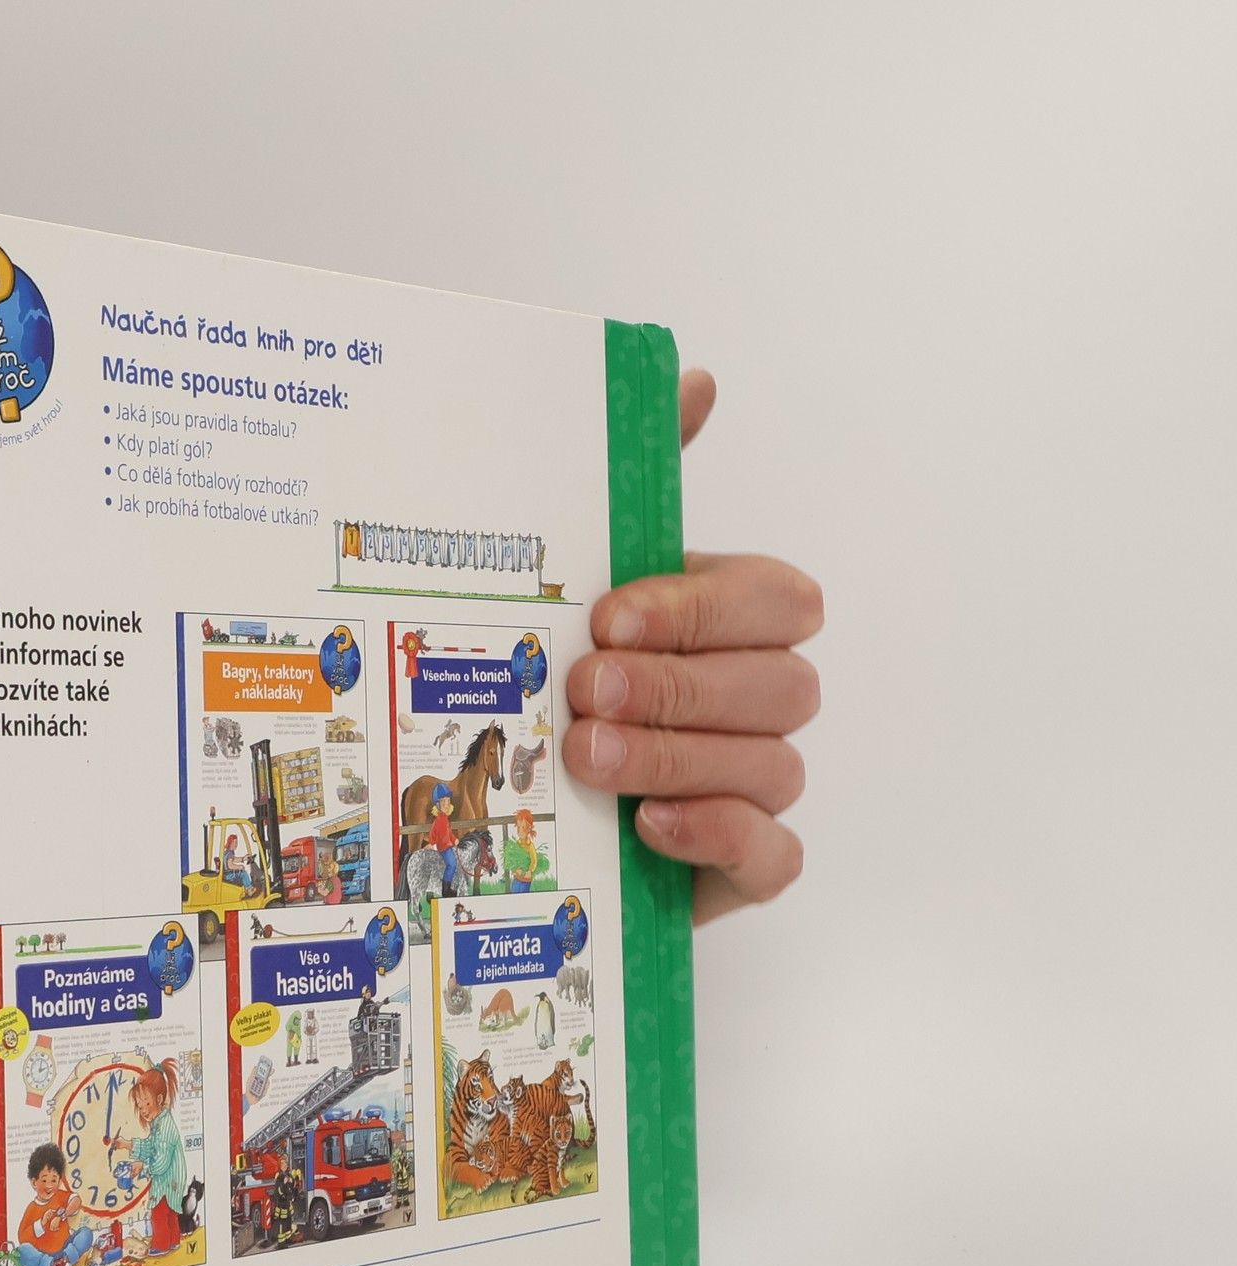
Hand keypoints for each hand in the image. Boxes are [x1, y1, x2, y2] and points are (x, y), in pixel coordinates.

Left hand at [565, 371, 822, 923]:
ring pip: (770, 765)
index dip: (705, 607)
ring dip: (676, 755)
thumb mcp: (574, 582)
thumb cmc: (552, 683)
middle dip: (680, 684)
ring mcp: (755, 787)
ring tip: (587, 755)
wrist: (504, 807)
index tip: (609, 615)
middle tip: (584, 687)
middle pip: (780, 684)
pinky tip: (648, 826)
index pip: (777, 598)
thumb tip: (695, 378)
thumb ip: (636, 486)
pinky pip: (772, 854)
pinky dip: (718, 834)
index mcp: (730, 624)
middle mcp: (756, 702)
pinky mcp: (740, 867)